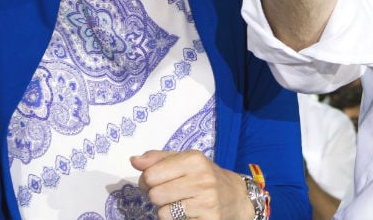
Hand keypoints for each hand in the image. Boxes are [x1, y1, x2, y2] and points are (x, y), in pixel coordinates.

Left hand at [131, 149, 253, 219]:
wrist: (238, 197)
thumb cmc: (205, 177)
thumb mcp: (186, 161)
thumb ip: (158, 159)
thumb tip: (134, 160)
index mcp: (194, 160)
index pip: (150, 175)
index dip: (147, 181)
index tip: (157, 182)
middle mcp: (202, 179)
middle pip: (155, 195)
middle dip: (157, 197)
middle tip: (170, 194)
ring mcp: (206, 202)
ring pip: (163, 213)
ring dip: (167, 211)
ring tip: (181, 204)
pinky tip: (189, 214)